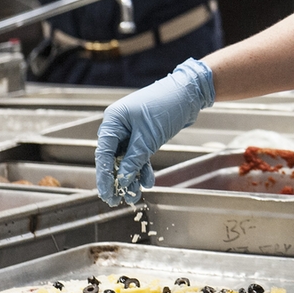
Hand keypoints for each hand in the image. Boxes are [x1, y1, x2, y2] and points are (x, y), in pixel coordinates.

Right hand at [95, 57, 214, 205]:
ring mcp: (132, 130)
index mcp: (114, 120)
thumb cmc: (166, 107)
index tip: (106, 193)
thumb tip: (123, 180)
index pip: (103, 153)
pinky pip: (139, 154)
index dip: (104, 175)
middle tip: (116, 200)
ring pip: (127, 158)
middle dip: (117, 179)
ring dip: (131, 177)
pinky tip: (147, 182)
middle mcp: (119, 125)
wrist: (189, 93)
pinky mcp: (145, 134)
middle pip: (113, 157)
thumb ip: (134, 160)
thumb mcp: (148, 138)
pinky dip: (143, 167)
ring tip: (135, 196)